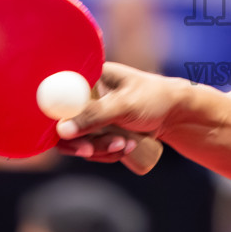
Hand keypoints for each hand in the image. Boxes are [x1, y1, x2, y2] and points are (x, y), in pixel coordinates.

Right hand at [54, 62, 183, 162]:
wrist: (176, 114)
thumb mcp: (124, 105)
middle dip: (82, 141)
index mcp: (87, 77)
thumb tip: (61, 130)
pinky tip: (128, 147)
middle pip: (62, 124)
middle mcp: (84, 95)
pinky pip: (92, 150)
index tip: (67, 134)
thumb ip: (94, 115)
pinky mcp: (98, 131)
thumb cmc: (154, 99)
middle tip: (93, 150)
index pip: (56, 97)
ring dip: (100, 149)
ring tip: (128, 144)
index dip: (54, 118)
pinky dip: (107, 154)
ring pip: (78, 141)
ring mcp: (91, 115)